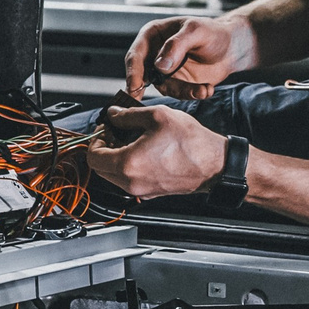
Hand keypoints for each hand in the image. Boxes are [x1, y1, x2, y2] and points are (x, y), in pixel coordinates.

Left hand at [85, 104, 229, 200]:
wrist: (214, 165)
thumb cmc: (190, 143)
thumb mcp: (157, 116)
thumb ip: (128, 115)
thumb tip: (113, 115)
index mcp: (128, 164)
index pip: (93, 156)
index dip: (96, 139)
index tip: (106, 128)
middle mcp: (131, 183)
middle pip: (100, 168)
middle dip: (104, 148)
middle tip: (117, 132)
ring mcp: (141, 191)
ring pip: (113, 175)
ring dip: (115, 157)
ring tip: (131, 139)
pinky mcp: (150, 193)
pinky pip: (128, 180)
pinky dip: (128, 166)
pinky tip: (143, 150)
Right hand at [124, 14, 255, 98]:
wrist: (232, 47)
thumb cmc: (212, 32)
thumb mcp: (195, 31)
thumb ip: (176, 45)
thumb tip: (159, 66)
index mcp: (152, 36)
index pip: (135, 55)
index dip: (133, 72)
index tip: (135, 87)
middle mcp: (154, 54)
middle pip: (144, 76)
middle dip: (157, 91)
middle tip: (159, 98)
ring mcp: (164, 72)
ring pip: (164, 88)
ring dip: (183, 91)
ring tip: (204, 89)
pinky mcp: (177, 84)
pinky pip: (178, 94)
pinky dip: (192, 94)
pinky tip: (207, 90)